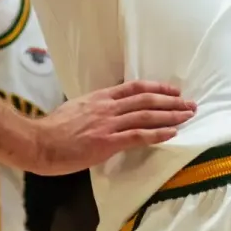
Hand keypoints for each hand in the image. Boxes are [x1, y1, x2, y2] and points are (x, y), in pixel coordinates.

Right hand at [30, 81, 194, 174]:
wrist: (39, 142)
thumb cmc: (53, 130)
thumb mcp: (75, 109)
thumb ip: (93, 108)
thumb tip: (104, 111)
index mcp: (99, 98)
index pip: (133, 87)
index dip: (156, 88)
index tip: (173, 91)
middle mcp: (107, 107)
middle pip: (146, 99)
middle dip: (172, 101)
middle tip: (190, 104)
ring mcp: (108, 124)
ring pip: (146, 116)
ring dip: (171, 116)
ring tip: (188, 116)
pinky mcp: (107, 142)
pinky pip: (138, 136)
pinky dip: (157, 133)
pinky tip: (172, 133)